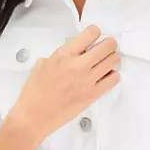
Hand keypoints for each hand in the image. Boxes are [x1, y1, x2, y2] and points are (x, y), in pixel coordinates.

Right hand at [13, 25, 120, 139]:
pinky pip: (114, 79)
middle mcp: (78, 65)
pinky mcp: (93, 94)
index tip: (94, 37)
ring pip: (114, 60)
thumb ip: (61, 55)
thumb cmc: (35, 93)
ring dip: (112, 59)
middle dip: (109, 44)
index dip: (95, 33)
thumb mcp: (42, 64)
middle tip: (105, 48)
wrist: (34, 116)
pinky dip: (113, 75)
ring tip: (105, 62)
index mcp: (64, 55)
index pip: (91, 33)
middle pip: (108, 45)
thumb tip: (73, 52)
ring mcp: (88, 80)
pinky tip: (105, 77)